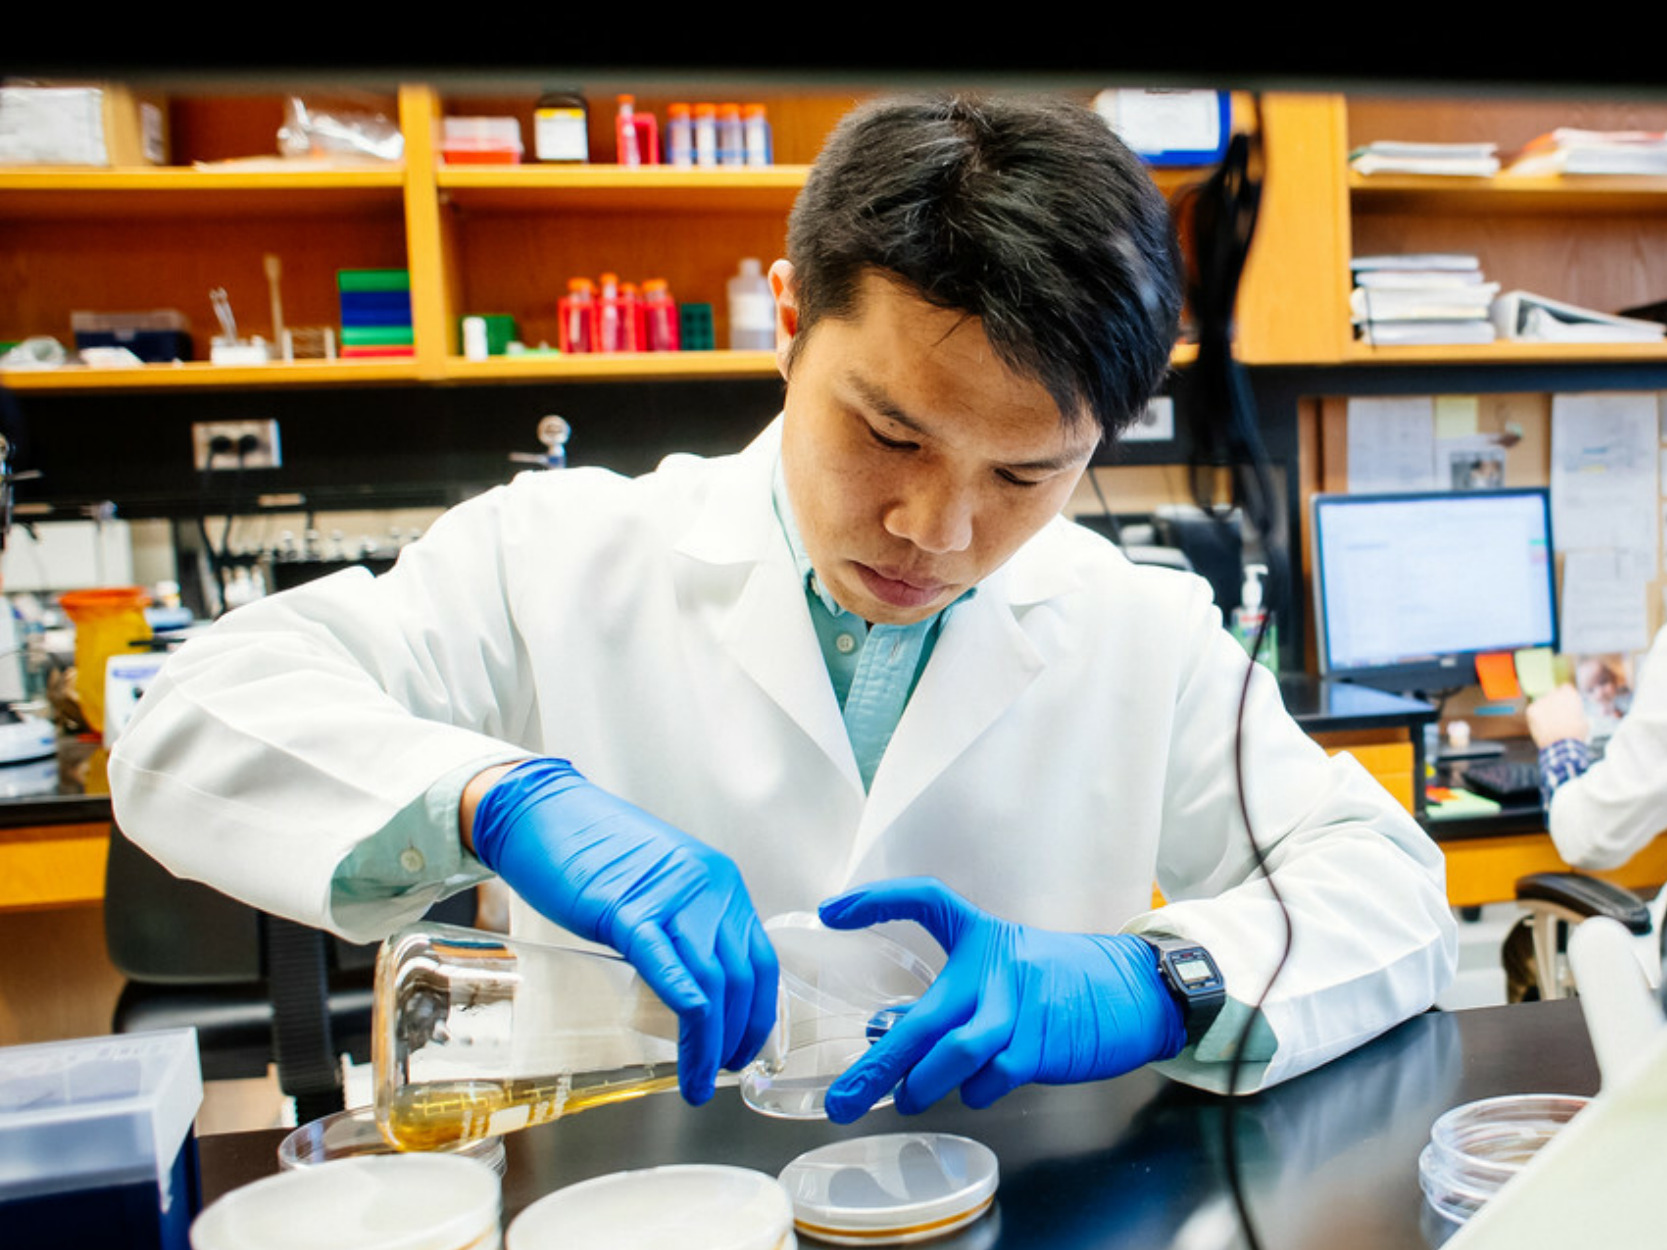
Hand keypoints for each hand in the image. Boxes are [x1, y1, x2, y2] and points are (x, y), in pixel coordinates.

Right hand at [469, 758, 777, 1104]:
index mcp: (720, 883)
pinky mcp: (626, 909)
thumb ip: (681, 927)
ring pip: (712, 983)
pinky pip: (668, 968)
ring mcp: (669, 897)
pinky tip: (686, 1052)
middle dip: (739, 1036)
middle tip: (722, 1072)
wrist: (541, 814)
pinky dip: (685, 1015)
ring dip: (711, 1043)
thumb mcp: (658, 886)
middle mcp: (708, 888)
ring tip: (699, 1080)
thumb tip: (690, 989)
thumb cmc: (592, 852)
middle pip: (743, 978)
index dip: (758, 1013)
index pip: (761, 960)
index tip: (745, 1048)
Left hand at [818, 877, 1184, 1122]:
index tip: (830, 912)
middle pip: (925, 1016)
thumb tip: (885, 1034)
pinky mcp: (1044, 1044)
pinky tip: (972, 1091)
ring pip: (958, 1051)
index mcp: (982, 937)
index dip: (878, 900)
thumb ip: (951, 996)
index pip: (927, 899)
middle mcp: (997, 968)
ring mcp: (1021, 1007)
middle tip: (843, 1099)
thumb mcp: (1004, 967)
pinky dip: (977, 1091)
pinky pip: (996, 1075)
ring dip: (924, 1083)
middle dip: (878, 1064)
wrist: (1132, 989)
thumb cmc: (1059, 980)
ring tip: (904, 1098)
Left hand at [1527, 683, 1589, 748]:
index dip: (1565, 697)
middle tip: (1555, 716)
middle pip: (1552, 694)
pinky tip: (1543, 727)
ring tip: (1550, 725)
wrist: (1563, 744)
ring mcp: (1541, 700)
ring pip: (1542, 703)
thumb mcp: (1582, 718)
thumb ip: (1574, 710)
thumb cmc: (1576, 734)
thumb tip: (1571, 711)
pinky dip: (1536, 718)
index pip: (1565, 688)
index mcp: (1569, 694)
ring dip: (1544, 710)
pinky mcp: (1531, 709)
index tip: (1565, 705)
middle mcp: (1555, 693)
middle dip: (1554, 703)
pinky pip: (1533, 711)